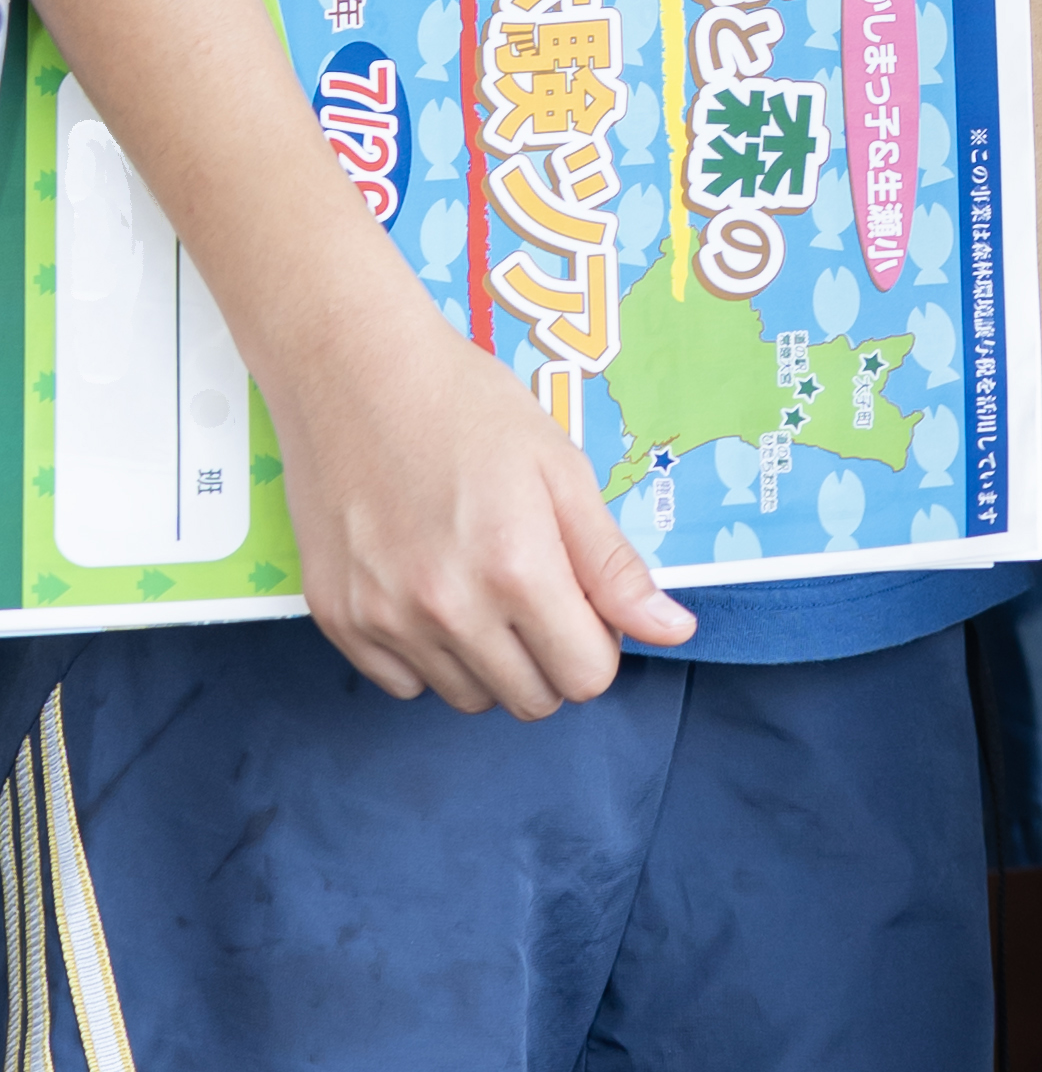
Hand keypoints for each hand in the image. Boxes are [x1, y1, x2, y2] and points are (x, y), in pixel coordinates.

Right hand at [263, 266, 698, 713]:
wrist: (355, 372)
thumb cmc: (469, 408)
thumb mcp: (562, 472)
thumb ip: (614, 566)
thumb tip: (674, 632)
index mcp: (518, 571)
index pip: (586, 676)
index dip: (600, 643)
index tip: (586, 602)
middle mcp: (448, 610)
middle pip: (530, 698)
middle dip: (552, 657)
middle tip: (539, 592)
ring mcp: (385, 620)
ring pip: (467, 697)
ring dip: (491, 661)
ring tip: (482, 585)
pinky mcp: (338, 619)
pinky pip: (400, 684)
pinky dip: (427, 656)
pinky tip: (430, 593)